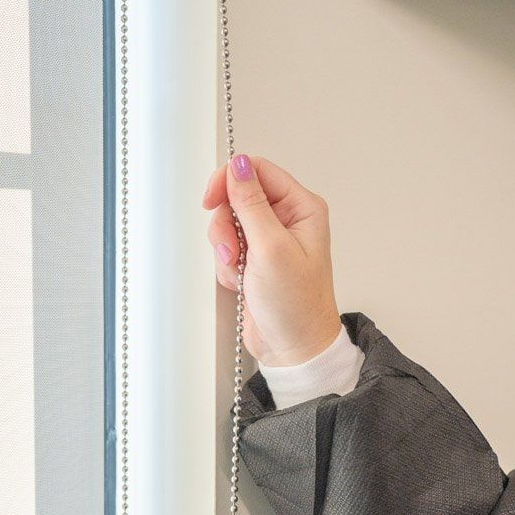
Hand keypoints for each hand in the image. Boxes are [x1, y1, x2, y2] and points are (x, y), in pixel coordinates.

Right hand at [203, 155, 340, 366]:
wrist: (293, 349)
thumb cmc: (296, 305)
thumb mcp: (271, 248)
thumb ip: (251, 204)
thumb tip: (238, 166)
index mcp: (301, 208)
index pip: (258, 171)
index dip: (230, 181)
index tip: (212, 200)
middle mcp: (287, 220)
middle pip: (238, 197)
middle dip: (227, 226)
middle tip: (234, 250)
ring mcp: (269, 241)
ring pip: (228, 224)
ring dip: (226, 249)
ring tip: (239, 271)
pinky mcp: (255, 261)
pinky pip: (227, 249)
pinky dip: (227, 266)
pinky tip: (240, 282)